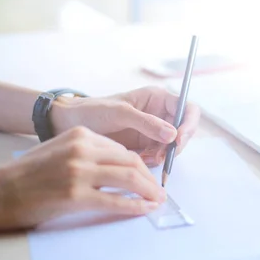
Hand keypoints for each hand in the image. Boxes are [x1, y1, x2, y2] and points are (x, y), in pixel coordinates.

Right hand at [0, 127, 164, 232]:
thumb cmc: (27, 175)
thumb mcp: (59, 150)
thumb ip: (87, 153)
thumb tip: (119, 167)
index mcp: (81, 135)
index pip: (122, 150)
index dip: (141, 166)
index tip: (149, 178)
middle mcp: (83, 149)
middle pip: (131, 162)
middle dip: (150, 179)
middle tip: (160, 192)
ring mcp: (79, 171)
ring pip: (129, 179)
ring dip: (149, 192)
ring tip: (158, 201)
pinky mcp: (76, 195)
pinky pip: (116, 201)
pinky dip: (135, 206)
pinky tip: (144, 210)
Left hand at [50, 86, 200, 165]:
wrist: (71, 125)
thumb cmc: (93, 110)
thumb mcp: (120, 113)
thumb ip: (147, 122)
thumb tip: (172, 134)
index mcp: (157, 99)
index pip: (187, 109)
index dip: (189, 124)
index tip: (178, 139)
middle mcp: (159, 114)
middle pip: (184, 131)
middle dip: (175, 145)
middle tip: (162, 156)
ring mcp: (154, 132)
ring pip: (172, 147)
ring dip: (163, 155)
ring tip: (144, 157)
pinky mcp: (146, 147)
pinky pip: (159, 156)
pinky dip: (153, 161)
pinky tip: (139, 159)